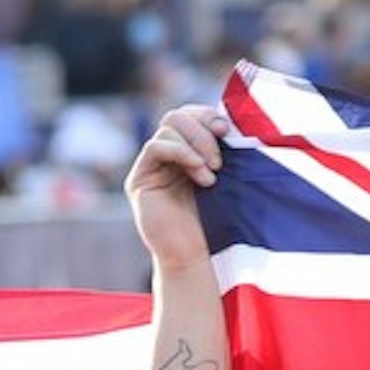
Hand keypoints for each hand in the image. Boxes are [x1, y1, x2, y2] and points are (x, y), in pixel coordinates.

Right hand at [129, 104, 226, 273]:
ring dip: (195, 145)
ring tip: (211, 173)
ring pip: (167, 128)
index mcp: (183, 150)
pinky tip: (198, 172)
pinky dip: (180, 152)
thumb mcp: (220, 177)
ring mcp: (149, 166)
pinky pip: (155, 147)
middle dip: (202, 131)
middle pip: (176, 116)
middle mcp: (164, 155)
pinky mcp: (138, 179)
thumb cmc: (211, 220)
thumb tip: (230, 121)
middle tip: (220, 159)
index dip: (207, 115)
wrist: (191, 254)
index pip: (189, 115)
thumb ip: (219, 149)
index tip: (227, 130)